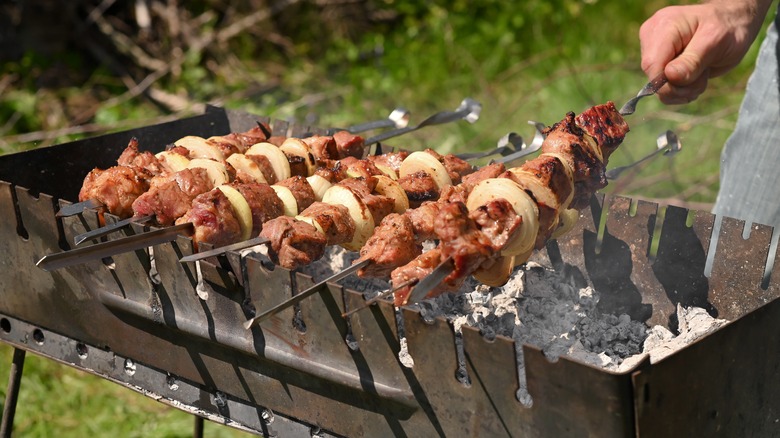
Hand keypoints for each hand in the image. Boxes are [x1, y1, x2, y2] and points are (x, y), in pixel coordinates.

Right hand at [639, 1, 771, 103]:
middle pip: (653, 77)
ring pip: (658, 87)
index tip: (695, 80)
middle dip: (680, 86)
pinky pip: (662, 89)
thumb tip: (670, 76)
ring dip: (683, 90)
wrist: (732, 25)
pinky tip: (694, 77)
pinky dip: (680, 91)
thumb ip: (693, 60)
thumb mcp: (716, 41)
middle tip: (703, 76)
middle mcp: (652, 37)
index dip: (669, 82)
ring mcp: (653, 51)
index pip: (652, 64)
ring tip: (701, 74)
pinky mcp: (658, 63)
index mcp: (664, 26)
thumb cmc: (728, 28)